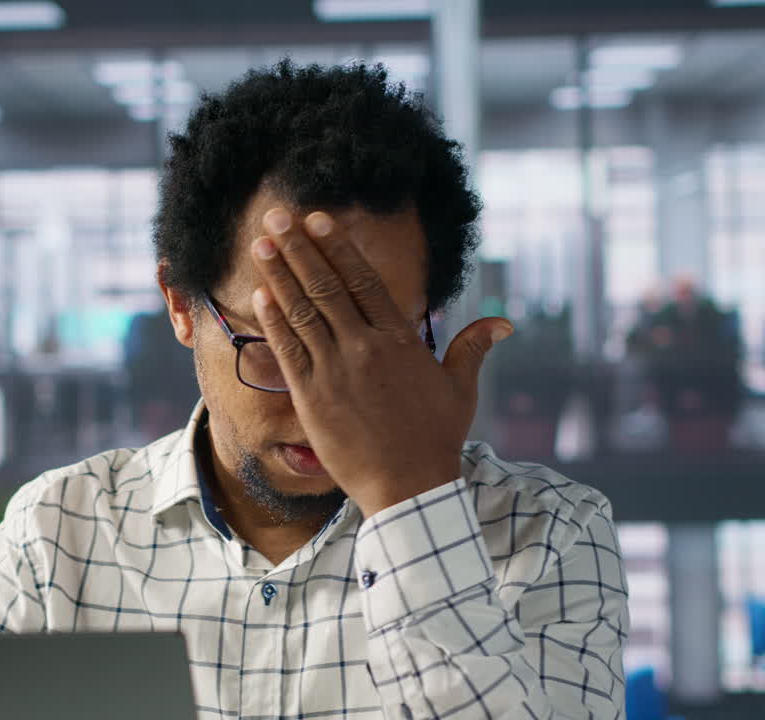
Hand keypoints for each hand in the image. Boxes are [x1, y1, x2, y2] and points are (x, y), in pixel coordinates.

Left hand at [249, 208, 511, 518]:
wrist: (408, 488)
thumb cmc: (435, 439)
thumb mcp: (459, 390)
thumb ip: (472, 348)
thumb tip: (504, 322)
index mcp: (399, 341)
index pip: (364, 281)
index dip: (338, 247)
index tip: (317, 220)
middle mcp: (365, 348)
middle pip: (326, 286)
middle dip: (298, 248)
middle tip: (277, 215)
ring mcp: (336, 371)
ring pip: (303, 312)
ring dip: (279, 274)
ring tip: (260, 243)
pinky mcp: (312, 397)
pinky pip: (288, 350)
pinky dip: (274, 320)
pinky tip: (260, 294)